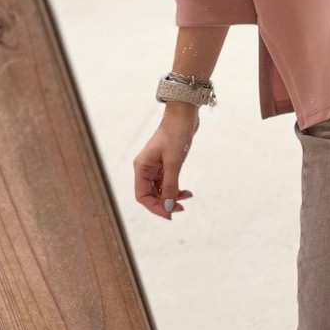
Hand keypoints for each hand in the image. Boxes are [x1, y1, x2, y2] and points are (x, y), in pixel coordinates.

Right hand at [132, 105, 197, 220]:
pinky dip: (176, 189)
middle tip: (181, 208)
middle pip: (150, 195)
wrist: (184, 115)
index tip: (170, 215)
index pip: (142, 196)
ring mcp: (155, 167)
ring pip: (160, 190)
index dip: (155, 208)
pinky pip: (167, 183)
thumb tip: (168, 207)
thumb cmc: (176, 135)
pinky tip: (187, 192)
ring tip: (187, 198)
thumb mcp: (174, 162)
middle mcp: (145, 168)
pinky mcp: (165, 164)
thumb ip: (170, 186)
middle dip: (165, 203)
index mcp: (141, 168)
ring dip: (172, 197)